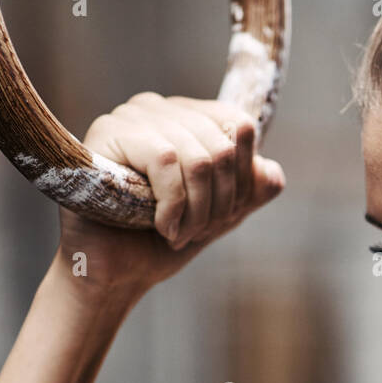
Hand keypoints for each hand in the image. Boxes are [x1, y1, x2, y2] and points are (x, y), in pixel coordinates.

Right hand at [55, 92, 285, 295]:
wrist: (114, 274)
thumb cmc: (158, 243)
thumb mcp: (217, 218)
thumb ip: (249, 193)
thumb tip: (272, 173)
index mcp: (187, 117)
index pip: (241, 127)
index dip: (241, 180)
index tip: (220, 217)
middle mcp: (160, 108)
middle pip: (224, 146)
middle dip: (220, 203)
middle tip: (197, 232)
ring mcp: (133, 116)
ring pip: (200, 157)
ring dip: (198, 212)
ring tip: (179, 235)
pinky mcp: (110, 132)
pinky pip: (168, 161)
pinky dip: (174, 206)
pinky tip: (162, 227)